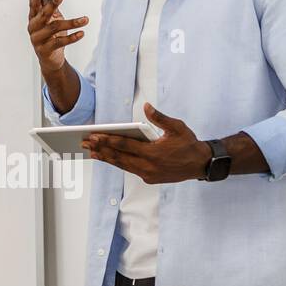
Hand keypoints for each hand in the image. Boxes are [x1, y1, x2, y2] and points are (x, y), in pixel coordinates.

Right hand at [27, 0, 87, 70]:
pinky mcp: (45, 50)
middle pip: (43, 14)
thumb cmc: (52, 36)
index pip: (33, 5)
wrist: (51, 60)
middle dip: (52, 3)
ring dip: (72, 22)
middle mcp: (33, 28)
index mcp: (33, 18)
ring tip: (85, 20)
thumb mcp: (52, 20)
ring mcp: (38, 40)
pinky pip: (60, 42)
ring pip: (54, 27)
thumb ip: (52, 7)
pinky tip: (82, 33)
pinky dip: (72, 37)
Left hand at [82, 104, 210, 182]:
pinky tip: (109, 158)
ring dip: (106, 158)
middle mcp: (148, 166)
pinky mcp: (149, 179)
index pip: (125, 145)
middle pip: (119, 157)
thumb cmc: (189, 144)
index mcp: (153, 152)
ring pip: (122, 166)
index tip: (93, 136)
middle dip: (100, 150)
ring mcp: (148, 174)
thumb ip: (160, 118)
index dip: (107, 140)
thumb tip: (147, 106)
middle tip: (85, 144)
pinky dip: (118, 163)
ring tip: (92, 153)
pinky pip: (130, 170)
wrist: (201, 164)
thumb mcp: (177, 127)